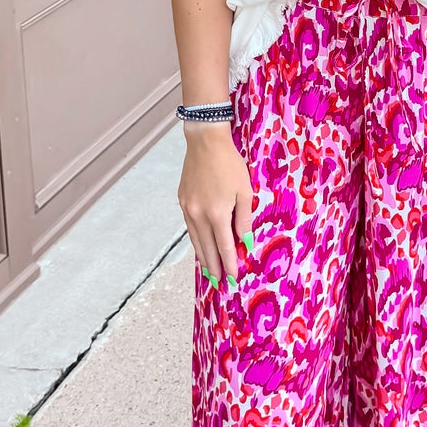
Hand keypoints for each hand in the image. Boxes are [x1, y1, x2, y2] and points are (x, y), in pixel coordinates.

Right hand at [178, 122, 254, 288]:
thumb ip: (244, 219)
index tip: (233, 279)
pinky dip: (196, 241)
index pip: (224, 247)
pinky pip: (190, 228)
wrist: (205, 142)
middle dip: (214, 268)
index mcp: (217, 214)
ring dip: (203, 258)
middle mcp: (199, 215)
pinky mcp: (182, 201)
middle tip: (219, 284)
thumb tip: (244, 243)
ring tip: (209, 272)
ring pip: (196, 240)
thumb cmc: (230, 164)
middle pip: (207, 249)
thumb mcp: (244, 191)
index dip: (229, 264)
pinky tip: (200, 247)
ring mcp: (188, 209)